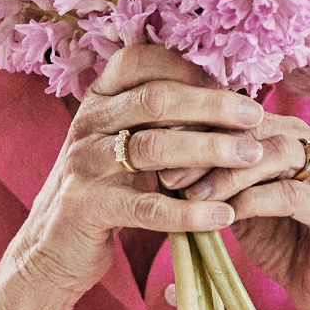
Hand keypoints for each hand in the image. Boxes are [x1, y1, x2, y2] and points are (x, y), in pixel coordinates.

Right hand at [1, 45, 265, 301]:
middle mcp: (87, 123)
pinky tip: (224, 216)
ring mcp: (83, 164)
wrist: (53, 248)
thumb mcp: (125, 145)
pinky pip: (146, 206)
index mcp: (99, 100)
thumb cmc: (107, 191)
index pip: (140, 61)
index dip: (188, 69)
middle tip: (256, 116)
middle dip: (211, 105)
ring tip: (250, 157)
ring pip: (152, 147)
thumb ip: (162, 121)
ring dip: (208, 149)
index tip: (231, 84)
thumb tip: (230, 99)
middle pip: (155, 100)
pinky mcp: (86, 207)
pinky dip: (188, 212)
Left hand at [169, 101, 309, 309]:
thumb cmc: (282, 244)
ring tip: (195, 196)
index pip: (248, 115)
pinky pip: (293, 196)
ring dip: (231, 174)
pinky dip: (255, 201)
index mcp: (299, 137)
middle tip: (172, 175)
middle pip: (264, 128)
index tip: (163, 148)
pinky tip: (227, 215)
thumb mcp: (241, 204)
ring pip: (281, 153)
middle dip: (212, 149)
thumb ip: (218, 177)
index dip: (204, 129)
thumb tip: (168, 156)